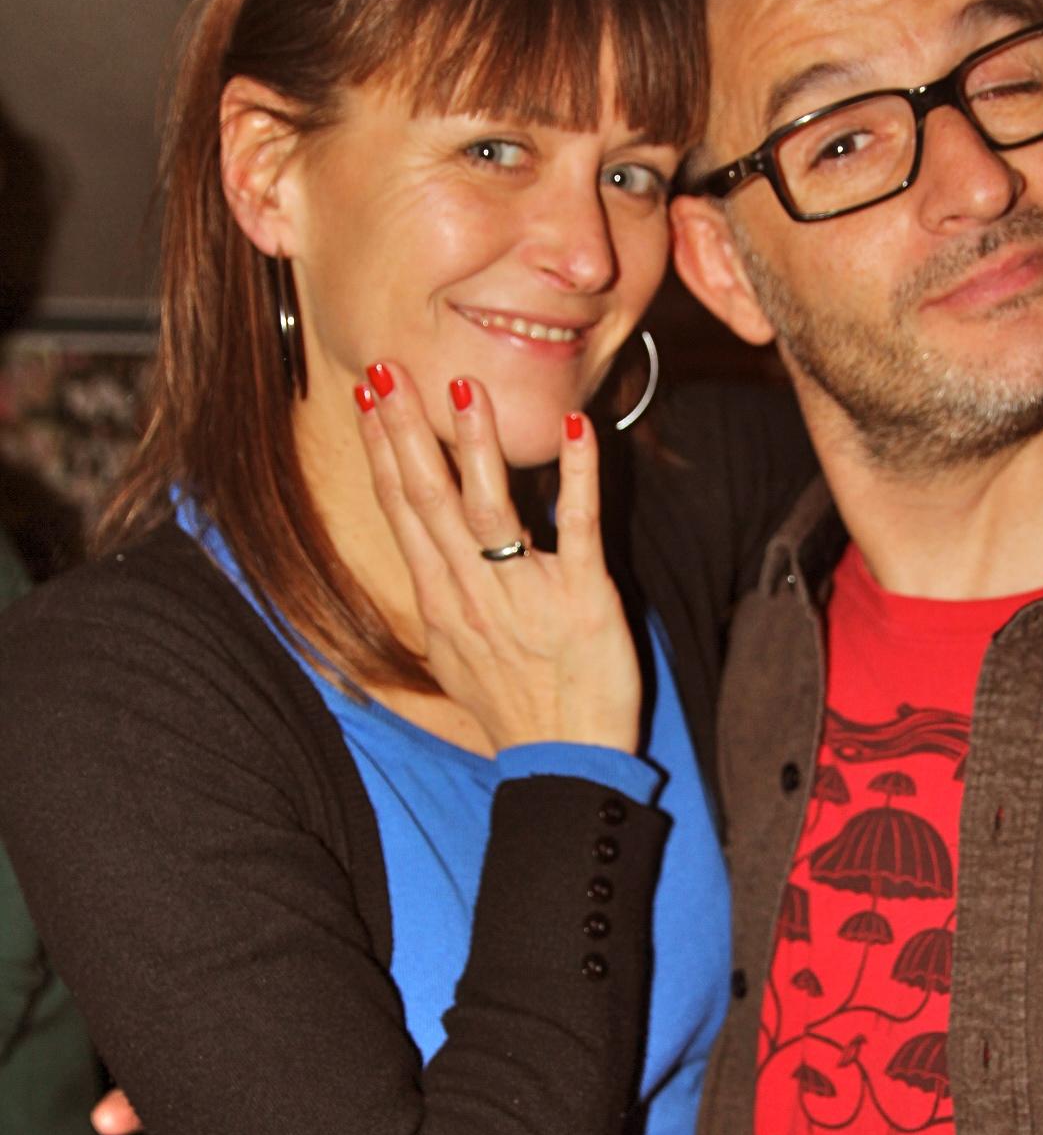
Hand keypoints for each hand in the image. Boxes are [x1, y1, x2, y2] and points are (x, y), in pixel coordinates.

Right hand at [356, 365, 640, 754]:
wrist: (565, 763)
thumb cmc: (514, 713)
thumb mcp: (455, 659)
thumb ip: (442, 601)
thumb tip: (426, 564)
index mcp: (441, 600)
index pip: (403, 510)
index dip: (383, 451)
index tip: (366, 400)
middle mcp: (472, 591)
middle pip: (429, 497)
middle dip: (407, 430)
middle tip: (389, 371)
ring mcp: (525, 593)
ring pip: (490, 507)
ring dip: (475, 445)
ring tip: (464, 389)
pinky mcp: (583, 597)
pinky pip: (577, 527)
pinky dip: (577, 476)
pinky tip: (576, 429)